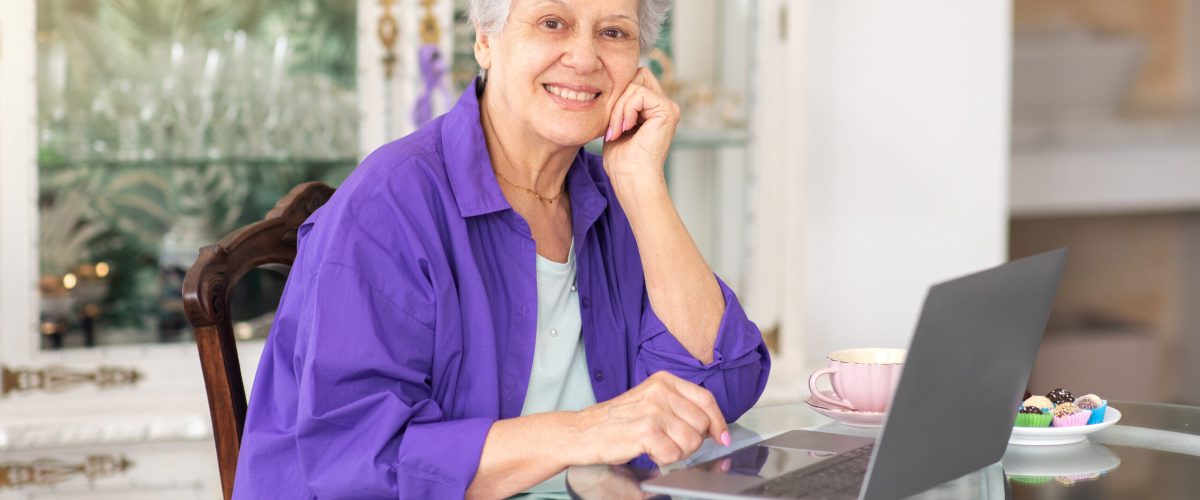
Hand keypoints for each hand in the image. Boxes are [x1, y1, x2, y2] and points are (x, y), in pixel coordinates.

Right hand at [570, 371, 729, 467]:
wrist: (583, 431)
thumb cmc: (618, 420)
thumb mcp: (650, 401)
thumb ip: (679, 407)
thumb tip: (712, 427)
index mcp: (664, 381)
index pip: (706, 400)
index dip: (718, 422)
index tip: (722, 437)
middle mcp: (661, 392)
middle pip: (702, 424)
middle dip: (692, 441)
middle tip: (671, 443)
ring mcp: (653, 411)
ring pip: (691, 441)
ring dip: (678, 452)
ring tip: (657, 446)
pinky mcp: (646, 431)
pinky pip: (674, 454)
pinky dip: (664, 459)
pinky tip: (648, 451)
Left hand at [601, 67, 679, 183]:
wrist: (631, 179)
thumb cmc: (622, 160)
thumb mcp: (616, 125)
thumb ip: (619, 104)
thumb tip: (610, 83)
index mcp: (654, 109)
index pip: (634, 80)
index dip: (619, 94)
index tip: (610, 124)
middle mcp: (664, 106)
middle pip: (637, 75)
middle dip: (619, 97)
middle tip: (613, 126)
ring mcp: (668, 107)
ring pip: (635, 85)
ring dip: (619, 109)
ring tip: (617, 131)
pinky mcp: (668, 110)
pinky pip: (639, 94)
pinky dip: (626, 110)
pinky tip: (625, 129)